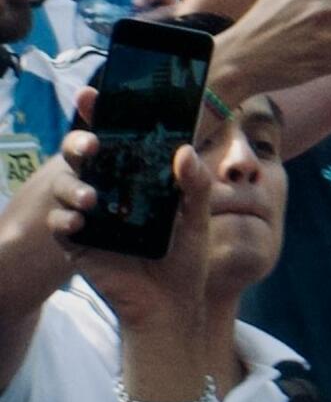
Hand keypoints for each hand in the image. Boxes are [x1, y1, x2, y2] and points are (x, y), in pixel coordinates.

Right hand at [49, 110, 211, 329]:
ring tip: (93, 197)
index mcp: (139, 180)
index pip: (119, 141)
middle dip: (81, 142)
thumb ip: (196, 185)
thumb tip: (183, 151)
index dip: (103, 115)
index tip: (94, 94)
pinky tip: (81, 221)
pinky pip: (62, 225)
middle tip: (93, 141)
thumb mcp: (198, 219)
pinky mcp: (80, 244)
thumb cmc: (185, 260)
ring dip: (74, 186)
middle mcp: (112, 192)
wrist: (171, 307)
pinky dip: (66, 220)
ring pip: (68, 188)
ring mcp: (92, 217)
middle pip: (86, 157)